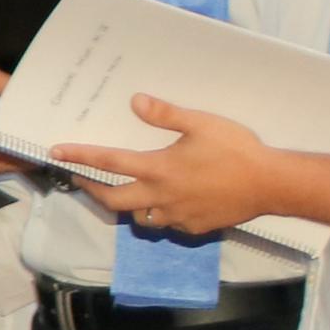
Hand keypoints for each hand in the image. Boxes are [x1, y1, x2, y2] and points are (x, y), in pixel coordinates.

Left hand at [56, 94, 282, 237]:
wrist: (272, 184)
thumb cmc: (237, 150)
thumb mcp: (202, 123)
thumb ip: (166, 114)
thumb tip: (136, 101)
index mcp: (158, 169)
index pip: (109, 162)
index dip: (80, 156)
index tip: (57, 152)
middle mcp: (160, 196)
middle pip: (112, 200)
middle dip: (92, 189)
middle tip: (83, 179)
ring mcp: (176, 217)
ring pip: (139, 217)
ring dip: (126, 205)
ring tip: (125, 191)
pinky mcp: (193, 228)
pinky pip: (166, 224)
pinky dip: (158, 215)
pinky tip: (165, 204)